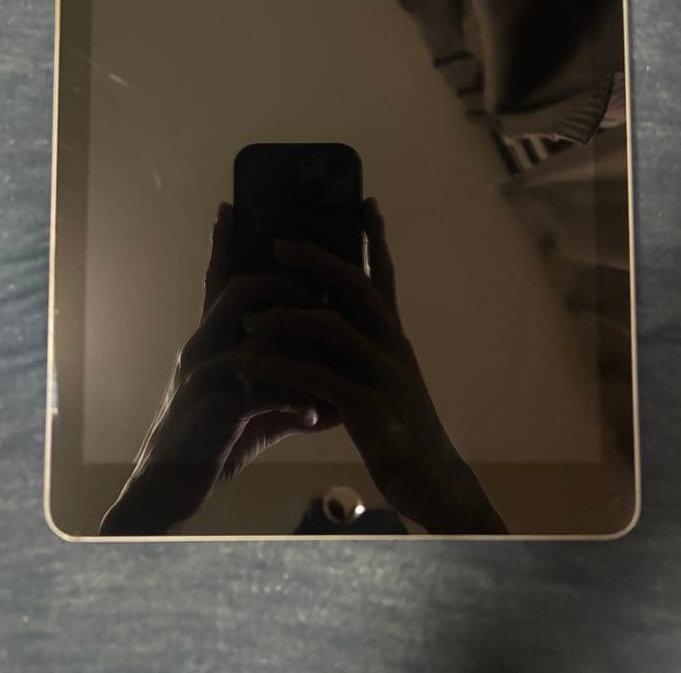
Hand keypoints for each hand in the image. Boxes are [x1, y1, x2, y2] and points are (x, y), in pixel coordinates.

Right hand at [99, 204, 337, 534]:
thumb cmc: (213, 442)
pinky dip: (294, 400)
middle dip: (288, 288)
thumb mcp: (250, 408)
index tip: (231, 205)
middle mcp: (201, 348)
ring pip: (252, 336)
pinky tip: (317, 416)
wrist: (169, 490)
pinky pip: (257, 390)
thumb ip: (285, 391)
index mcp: (210, 339)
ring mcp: (201, 377)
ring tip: (331, 356)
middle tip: (326, 300)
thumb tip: (329, 396)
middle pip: (241, 293)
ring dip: (298, 344)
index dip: (224, 243)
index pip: (218, 280)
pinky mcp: (208, 411)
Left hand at [240, 199, 506, 534]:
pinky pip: (317, 378)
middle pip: (356, 286)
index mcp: (394, 337)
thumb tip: (331, 318)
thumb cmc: (399, 427)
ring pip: (331, 327)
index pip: (385, 276)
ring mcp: (383, 375)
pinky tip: (253, 368)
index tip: (365, 202)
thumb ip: (364, 347)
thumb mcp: (388, 377)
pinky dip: (281, 369)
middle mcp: (392, 346)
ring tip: (250, 318)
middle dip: (317, 259)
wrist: (430, 479)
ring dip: (285, 316)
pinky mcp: (367, 409)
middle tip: (280, 243)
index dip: (375, 238)